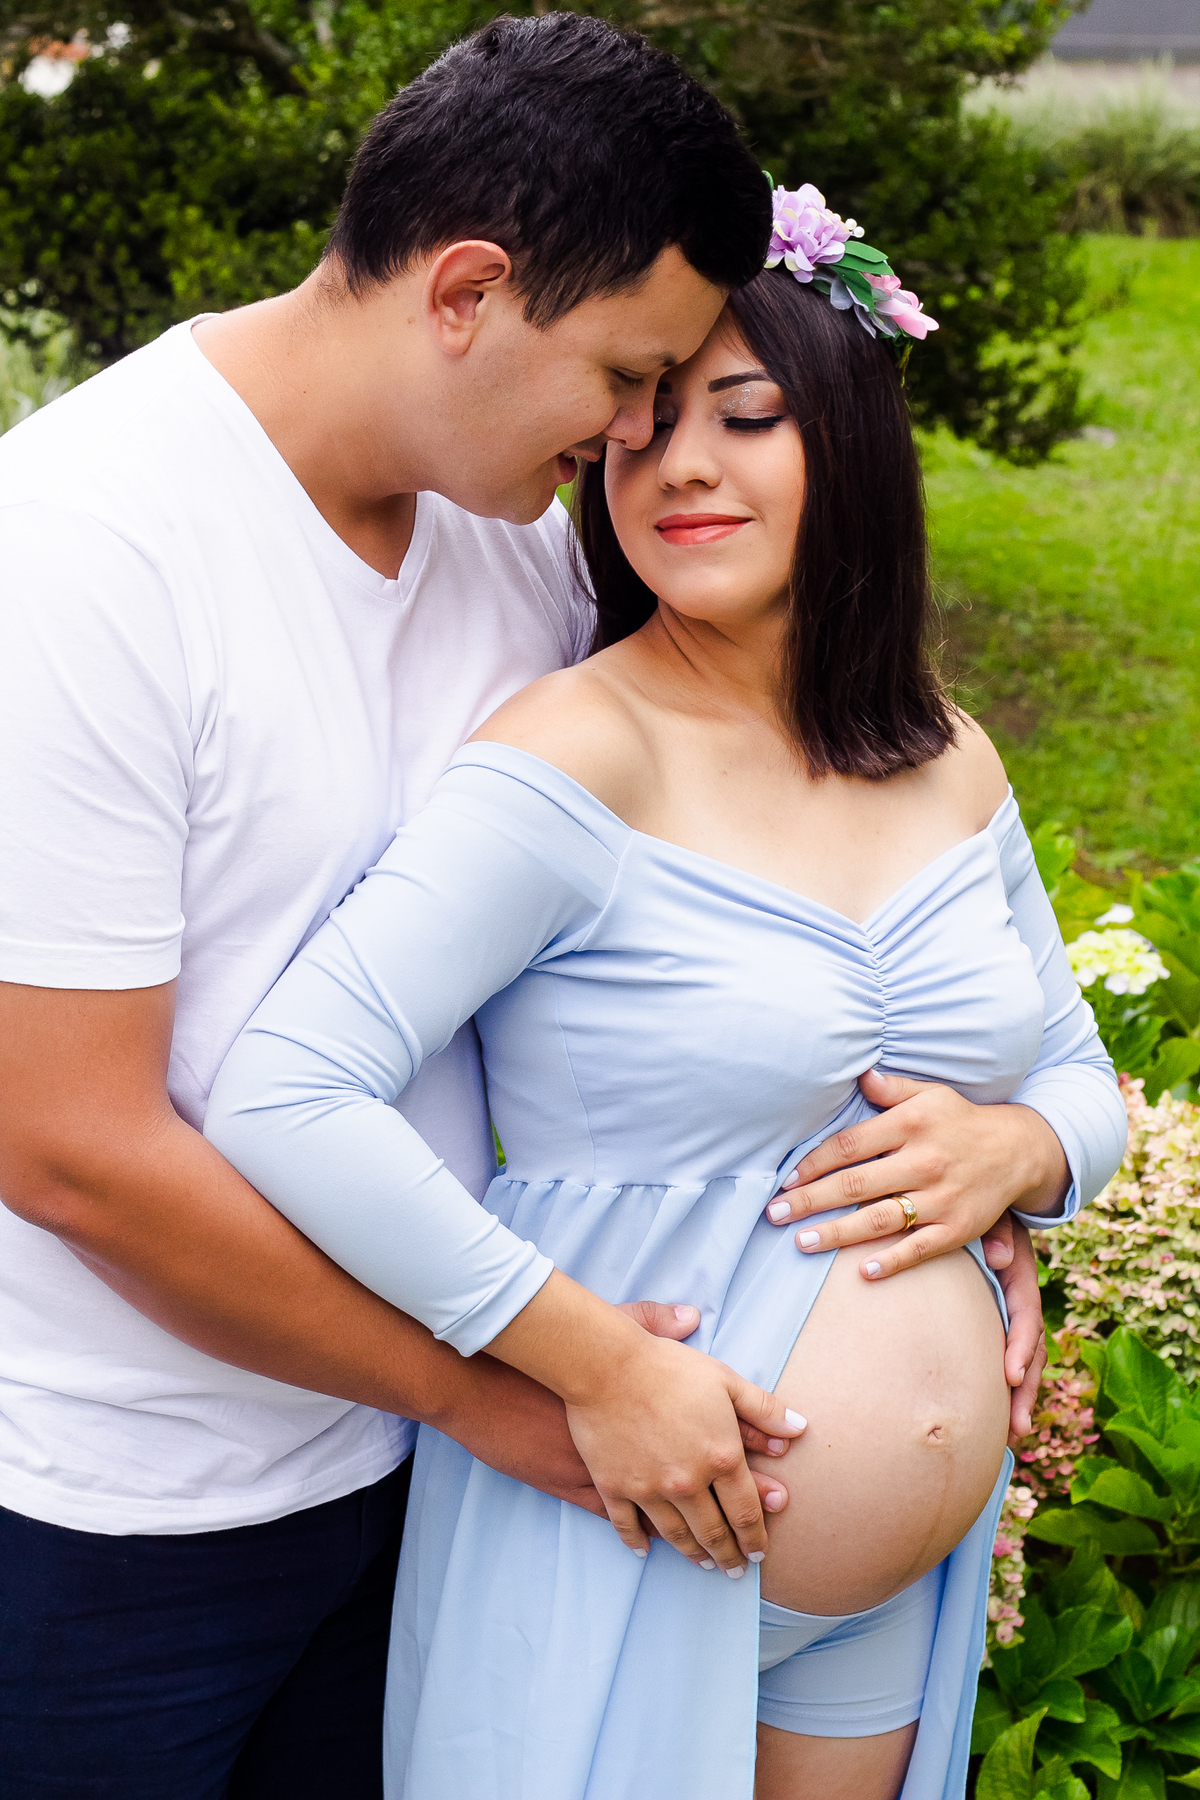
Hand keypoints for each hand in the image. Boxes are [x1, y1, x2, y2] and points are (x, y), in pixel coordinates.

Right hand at [563, 1326, 804, 1574]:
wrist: (605, 1364)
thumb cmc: (669, 1367)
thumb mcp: (725, 1380)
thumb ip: (764, 1409)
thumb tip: (801, 1428)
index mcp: (720, 1457)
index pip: (746, 1512)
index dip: (755, 1537)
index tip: (759, 1553)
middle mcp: (688, 1482)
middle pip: (713, 1532)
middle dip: (728, 1555)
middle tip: (735, 1570)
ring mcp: (649, 1489)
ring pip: (676, 1535)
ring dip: (693, 1554)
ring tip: (703, 1564)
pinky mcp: (614, 1487)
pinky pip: (628, 1526)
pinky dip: (638, 1542)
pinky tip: (645, 1551)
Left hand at [765, 1069, 1069, 1279]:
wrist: (1019, 1150)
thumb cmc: (960, 1121)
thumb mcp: (930, 1094)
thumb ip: (891, 1088)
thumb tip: (857, 1075)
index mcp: (911, 1124)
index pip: (849, 1145)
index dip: (814, 1164)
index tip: (786, 1180)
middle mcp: (924, 1161)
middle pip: (855, 1184)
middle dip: (810, 1200)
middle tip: (775, 1213)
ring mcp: (941, 1198)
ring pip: (880, 1219)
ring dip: (837, 1233)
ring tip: (800, 1242)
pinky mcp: (958, 1228)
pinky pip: (920, 1248)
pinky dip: (891, 1261)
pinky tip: (862, 1272)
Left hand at [981, 1213, 1047, 1443]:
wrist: (977, 1204)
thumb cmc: (980, 1209)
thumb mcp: (993, 1215)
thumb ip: (996, 1231)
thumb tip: (998, 1255)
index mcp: (1020, 1277)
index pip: (1027, 1317)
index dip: (1022, 1347)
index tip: (1012, 1375)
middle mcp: (1021, 1302)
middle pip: (1031, 1351)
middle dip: (1026, 1390)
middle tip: (1016, 1425)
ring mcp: (1009, 1315)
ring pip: (1022, 1362)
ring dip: (1019, 1398)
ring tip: (1011, 1435)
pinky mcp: (994, 1322)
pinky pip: (1002, 1358)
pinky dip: (1002, 1388)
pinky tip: (994, 1418)